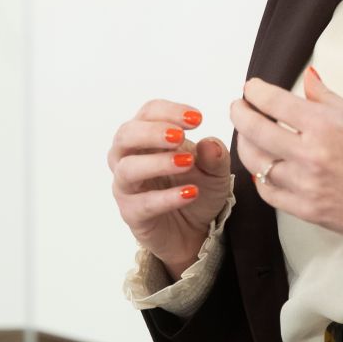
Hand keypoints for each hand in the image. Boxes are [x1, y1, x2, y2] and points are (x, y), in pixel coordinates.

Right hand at [107, 99, 232, 280]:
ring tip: (187, 162)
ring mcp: (127, 186)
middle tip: (180, 136)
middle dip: (152, 132)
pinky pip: (143, 204)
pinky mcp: (132, 213)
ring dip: (157, 162)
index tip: (197, 119)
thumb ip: (216, 155)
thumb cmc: (197, 187)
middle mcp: (129, 157)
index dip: (170, 111)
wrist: (195, 230)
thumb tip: (209, 144)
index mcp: (147, 137)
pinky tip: (190, 193)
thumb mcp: (216, 170)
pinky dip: (166, 197)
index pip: (148, 113)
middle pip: (126, 135)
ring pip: (127, 168)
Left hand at [229, 67, 342, 242]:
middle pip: (255, 129)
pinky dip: (260, 177)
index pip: (274, 101)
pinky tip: (263, 167)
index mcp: (326, 125)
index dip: (255, 91)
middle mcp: (311, 154)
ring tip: (247, 136)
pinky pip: (268, 192)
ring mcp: (306, 184)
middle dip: (240, 113)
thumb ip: (328, 98)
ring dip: (246, 144)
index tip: (251, 88)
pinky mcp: (307, 210)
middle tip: (239, 107)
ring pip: (256, 161)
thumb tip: (309, 78)